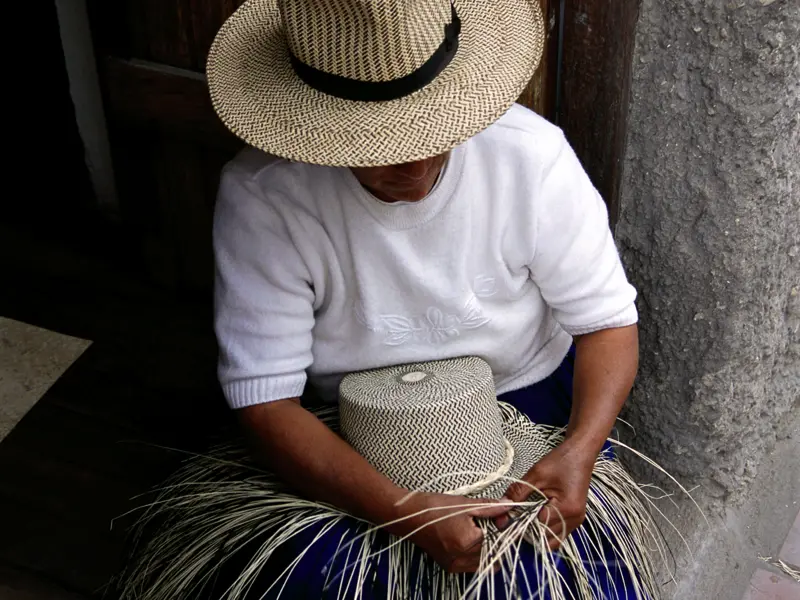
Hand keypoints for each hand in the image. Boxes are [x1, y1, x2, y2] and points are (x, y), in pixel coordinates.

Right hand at [388, 492, 510, 572]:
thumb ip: (490, 507)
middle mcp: (463, 558)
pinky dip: (474, 555)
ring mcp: (455, 565)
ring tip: (475, 531)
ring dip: (485, 548)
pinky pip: (471, 565)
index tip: (499, 517)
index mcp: (469, 542)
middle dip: (494, 537)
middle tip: (485, 522)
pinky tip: (466, 539)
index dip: (501, 527)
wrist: (408, 516)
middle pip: (492, 552)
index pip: (499, 539)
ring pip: (483, 561)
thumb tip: (510, 505)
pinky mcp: (449, 566)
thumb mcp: (465, 504)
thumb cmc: (435, 507)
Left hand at [501, 441, 594, 550]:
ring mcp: (576, 521)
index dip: (521, 524)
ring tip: (524, 518)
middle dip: (527, 531)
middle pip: (546, 537)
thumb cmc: (561, 460)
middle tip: (513, 519)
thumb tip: (502, 505)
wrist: (581, 452)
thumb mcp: (536, 474)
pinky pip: (558, 532)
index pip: (539, 526)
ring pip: (553, 540)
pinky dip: (545, 529)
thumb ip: (518, 491)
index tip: (507, 518)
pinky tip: (535, 517)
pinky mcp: (575, 518)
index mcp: (567, 508)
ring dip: (537, 533)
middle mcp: (574, 519)